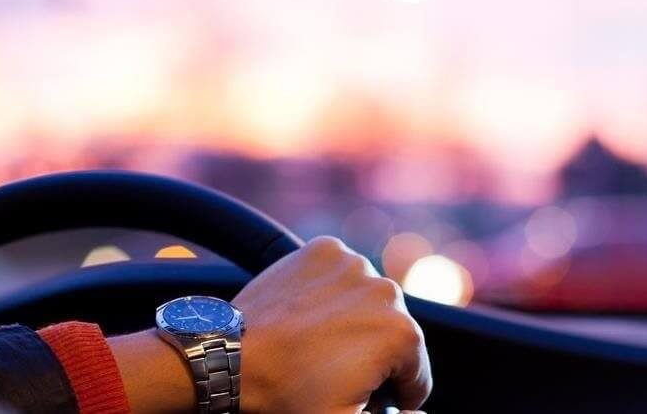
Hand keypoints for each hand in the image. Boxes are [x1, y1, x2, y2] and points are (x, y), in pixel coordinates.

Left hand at [110, 236, 431, 413]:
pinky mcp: (324, 249)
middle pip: (394, 333)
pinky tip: (309, 316)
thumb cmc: (286, 397)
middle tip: (334, 372)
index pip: (417, 373)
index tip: (366, 398)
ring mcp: (353, 264)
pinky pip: (342, 274)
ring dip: (355, 321)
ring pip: (369, 302)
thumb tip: (412, 413)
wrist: (229, 358)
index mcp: (401, 334)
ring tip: (318, 345)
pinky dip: (332, 292)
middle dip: (372, 356)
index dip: (394, 395)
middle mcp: (385, 290)